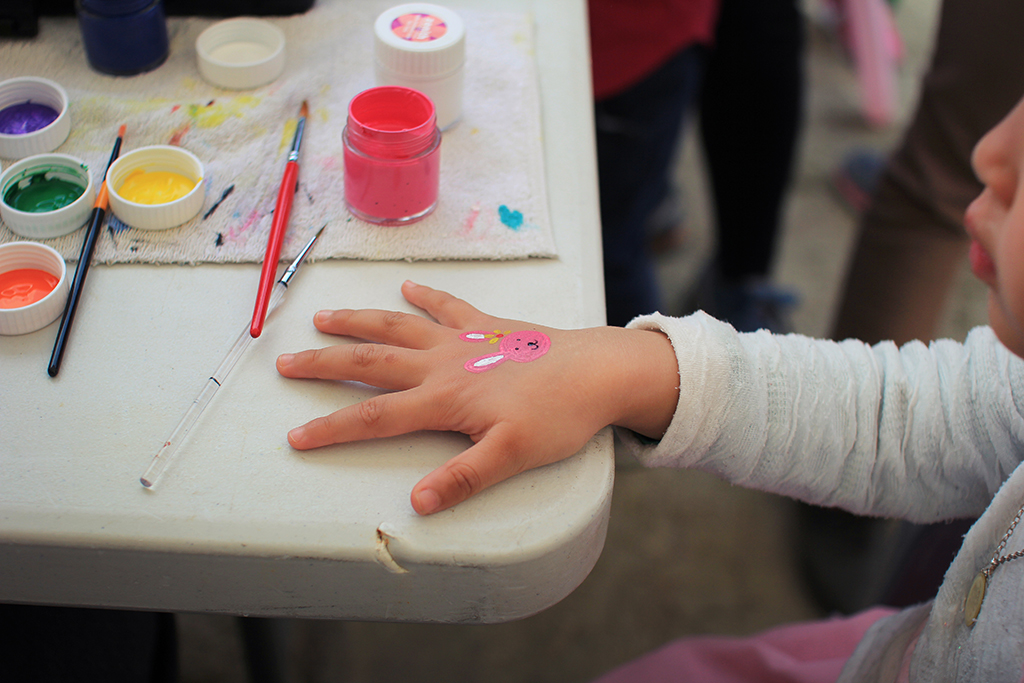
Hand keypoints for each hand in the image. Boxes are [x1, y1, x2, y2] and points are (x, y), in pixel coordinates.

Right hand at [277, 282, 677, 513]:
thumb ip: (464, 478)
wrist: (599, 371)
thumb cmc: (559, 416)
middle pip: (371, 361)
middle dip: (325, 363)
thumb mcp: (512, 457)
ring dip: (359, 321)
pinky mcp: (488, 326)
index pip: (374, 417)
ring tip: (324, 317)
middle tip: (286, 362)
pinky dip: (427, 294)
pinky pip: (449, 304)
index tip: (295, 437)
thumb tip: (417, 502)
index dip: (332, 428)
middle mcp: (444, 364)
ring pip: (399, 326)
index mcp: (444, 399)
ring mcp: (464, 340)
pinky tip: (408, 285)